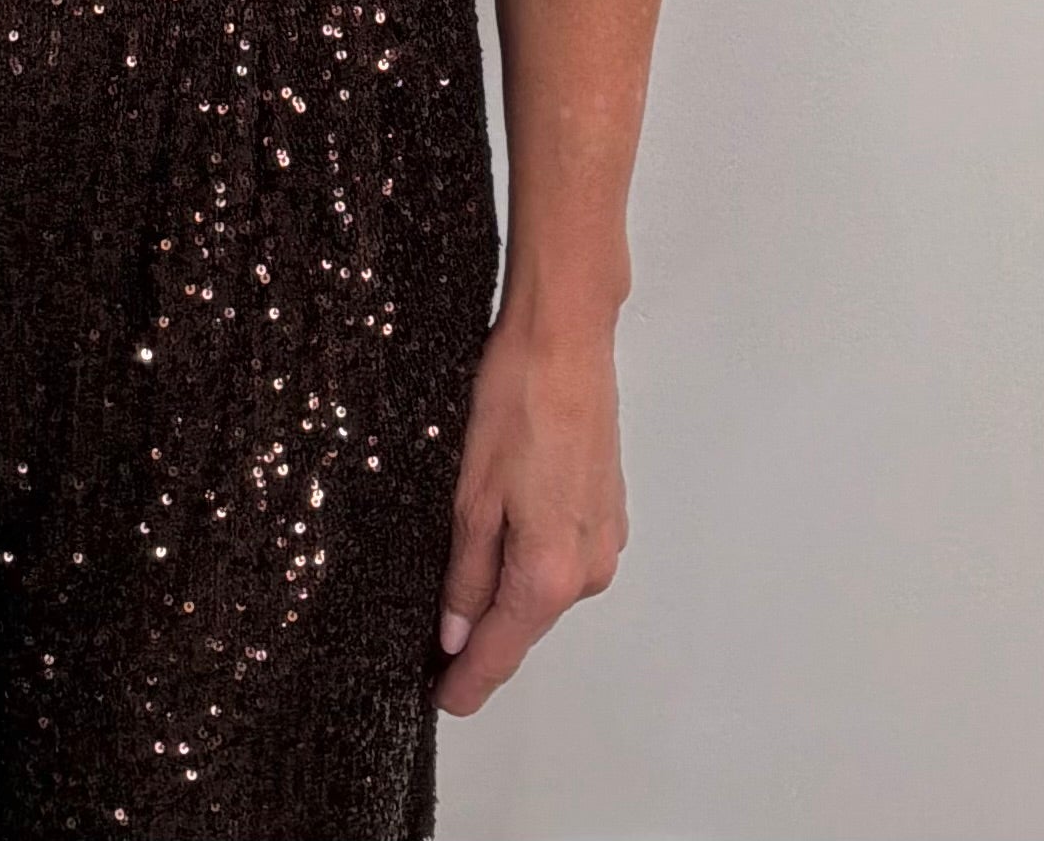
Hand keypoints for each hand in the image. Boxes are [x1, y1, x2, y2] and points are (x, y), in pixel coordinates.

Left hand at [433, 307, 628, 715]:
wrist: (566, 341)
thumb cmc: (516, 403)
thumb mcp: (472, 497)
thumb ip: (466, 575)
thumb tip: (458, 635)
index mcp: (550, 573)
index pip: (501, 651)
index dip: (467, 683)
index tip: (442, 702)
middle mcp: (588, 570)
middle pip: (524, 623)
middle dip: (483, 636)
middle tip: (435, 646)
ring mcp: (605, 542)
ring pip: (543, 589)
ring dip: (507, 593)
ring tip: (460, 580)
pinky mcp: (608, 514)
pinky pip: (561, 559)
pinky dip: (531, 561)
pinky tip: (503, 535)